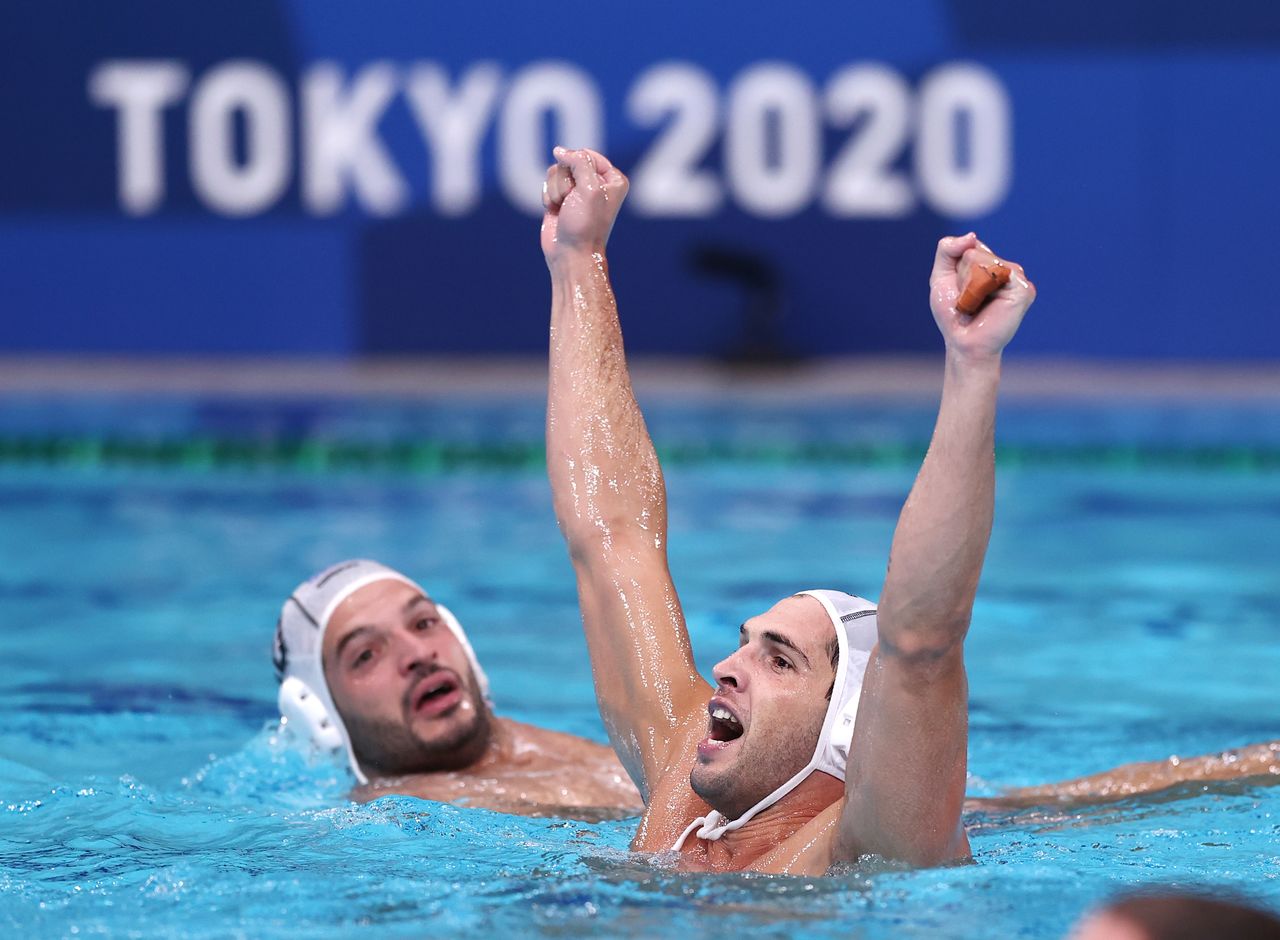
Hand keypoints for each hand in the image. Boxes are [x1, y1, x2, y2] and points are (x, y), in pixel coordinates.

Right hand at [541, 147, 628, 267]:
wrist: (571, 254)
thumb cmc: (585, 225)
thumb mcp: (589, 188)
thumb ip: (579, 161)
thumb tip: (559, 150)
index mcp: (613, 180)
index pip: (587, 155)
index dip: (577, 167)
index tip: (580, 187)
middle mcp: (596, 183)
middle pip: (569, 162)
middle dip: (566, 181)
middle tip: (572, 201)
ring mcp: (577, 191)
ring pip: (556, 171)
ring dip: (556, 191)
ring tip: (565, 208)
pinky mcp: (561, 198)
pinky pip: (547, 184)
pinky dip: (548, 197)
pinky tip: (556, 211)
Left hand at [929, 233, 1035, 361]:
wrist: (963, 343)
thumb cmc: (953, 314)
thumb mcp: (941, 277)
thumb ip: (947, 249)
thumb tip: (972, 236)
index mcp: (991, 263)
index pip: (969, 246)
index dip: (956, 268)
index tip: (959, 289)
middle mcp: (1007, 268)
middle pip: (974, 252)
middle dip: (962, 277)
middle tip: (968, 300)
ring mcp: (1017, 278)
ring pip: (984, 262)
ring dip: (970, 285)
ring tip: (976, 303)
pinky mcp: (1023, 290)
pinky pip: (996, 274)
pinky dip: (981, 290)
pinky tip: (986, 304)